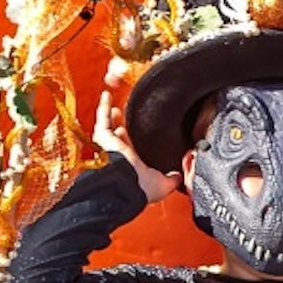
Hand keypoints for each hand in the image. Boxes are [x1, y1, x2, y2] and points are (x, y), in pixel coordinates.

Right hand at [94, 89, 180, 204]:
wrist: (126, 184)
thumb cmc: (140, 187)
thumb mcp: (162, 184)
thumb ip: (172, 178)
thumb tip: (180, 175)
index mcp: (131, 166)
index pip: (130, 150)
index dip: (134, 140)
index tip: (140, 130)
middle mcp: (118, 156)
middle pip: (118, 138)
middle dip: (122, 126)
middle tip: (129, 115)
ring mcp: (109, 147)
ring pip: (108, 128)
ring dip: (112, 116)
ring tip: (117, 105)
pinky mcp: (104, 137)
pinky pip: (102, 118)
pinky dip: (103, 106)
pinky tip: (107, 96)